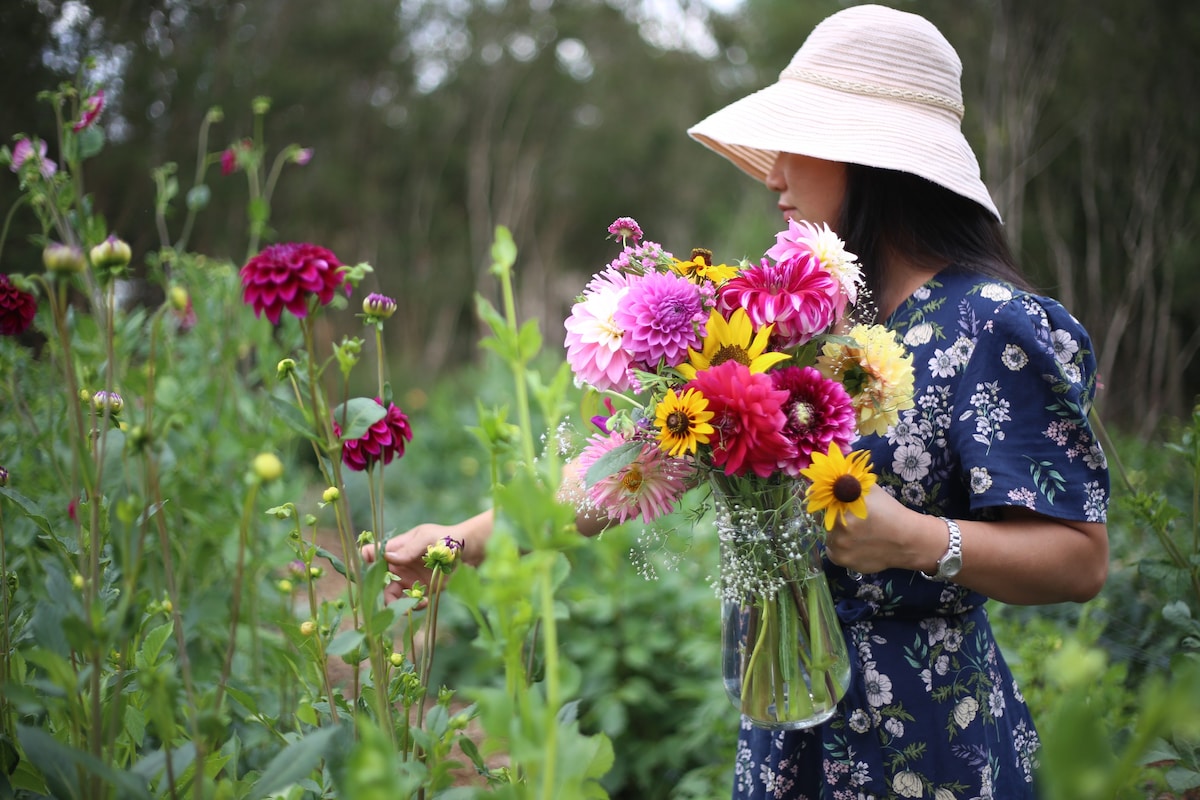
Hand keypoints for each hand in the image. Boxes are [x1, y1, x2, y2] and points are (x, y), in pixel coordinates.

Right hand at [361, 510, 492, 604]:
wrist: (472, 552)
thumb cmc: (448, 538)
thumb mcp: (427, 539)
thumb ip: (408, 549)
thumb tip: (386, 557)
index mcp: (398, 548)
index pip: (373, 553)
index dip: (365, 562)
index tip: (367, 574)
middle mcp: (400, 565)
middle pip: (378, 580)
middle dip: (379, 590)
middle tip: (390, 598)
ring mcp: (410, 578)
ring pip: (391, 595)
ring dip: (397, 603)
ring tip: (412, 603)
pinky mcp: (422, 590)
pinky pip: (410, 602)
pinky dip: (413, 606)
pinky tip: (424, 602)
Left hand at [822, 488, 933, 574]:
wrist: (907, 541)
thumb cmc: (890, 512)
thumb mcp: (871, 490)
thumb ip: (850, 482)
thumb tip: (834, 477)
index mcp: (844, 508)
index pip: (826, 502)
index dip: (834, 503)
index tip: (843, 506)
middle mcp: (837, 528)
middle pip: (828, 520)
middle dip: (839, 519)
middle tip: (857, 521)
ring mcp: (839, 547)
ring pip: (830, 537)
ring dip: (839, 534)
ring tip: (859, 534)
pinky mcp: (843, 561)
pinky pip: (833, 552)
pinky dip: (841, 549)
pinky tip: (857, 545)